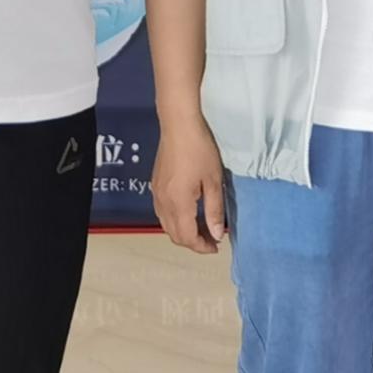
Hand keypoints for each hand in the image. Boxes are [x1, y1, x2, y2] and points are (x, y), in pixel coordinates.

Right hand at [151, 117, 228, 254]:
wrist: (178, 125)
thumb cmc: (200, 150)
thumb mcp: (213, 181)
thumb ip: (214, 210)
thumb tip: (217, 234)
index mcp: (178, 203)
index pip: (188, 237)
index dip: (202, 247)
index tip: (217, 246)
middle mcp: (163, 202)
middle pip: (174, 235)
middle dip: (193, 242)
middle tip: (212, 238)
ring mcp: (156, 194)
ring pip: (166, 225)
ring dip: (183, 232)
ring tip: (202, 227)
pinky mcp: (154, 185)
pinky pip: (162, 213)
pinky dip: (175, 220)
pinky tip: (188, 212)